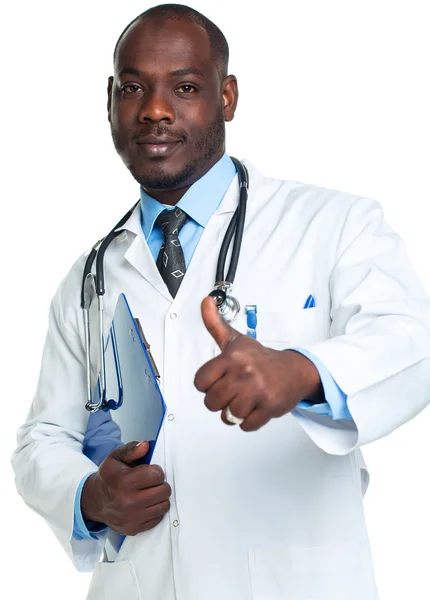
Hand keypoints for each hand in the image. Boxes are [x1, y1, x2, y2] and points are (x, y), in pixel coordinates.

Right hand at [81, 441, 170, 535]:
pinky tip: (146, 504)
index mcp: (124, 481)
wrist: (95, 501)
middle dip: (160, 484)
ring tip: (149, 493)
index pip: (157, 475)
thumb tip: (146, 445)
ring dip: (160, 497)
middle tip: (151, 482)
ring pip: (164, 505)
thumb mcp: (116, 458)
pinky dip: (155, 510)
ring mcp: (131, 518)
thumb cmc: (109, 477)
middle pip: (164, 491)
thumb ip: (132, 450)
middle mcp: (128, 502)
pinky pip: (158, 518)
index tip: (149, 471)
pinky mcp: (134, 529)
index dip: (156, 471)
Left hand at [194, 296, 323, 430]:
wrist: (295, 371)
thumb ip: (215, 323)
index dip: (207, 385)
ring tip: (245, 399)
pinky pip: (246, 425)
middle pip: (211, 402)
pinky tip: (255, 407)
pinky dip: (249, 421)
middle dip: (220, 401)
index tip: (218, 380)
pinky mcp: (269, 407)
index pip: (200, 382)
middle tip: (233, 391)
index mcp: (233, 357)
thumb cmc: (261, 359)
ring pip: (228, 416)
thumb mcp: (235, 340)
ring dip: (234, 412)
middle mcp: (244, 373)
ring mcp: (257, 391)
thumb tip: (205, 301)